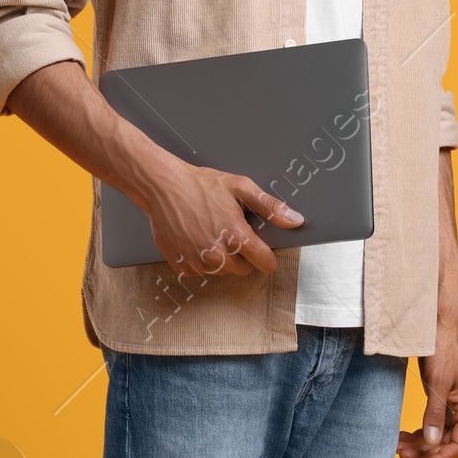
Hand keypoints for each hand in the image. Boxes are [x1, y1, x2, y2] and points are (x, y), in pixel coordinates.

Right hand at [139, 160, 303, 277]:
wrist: (162, 186)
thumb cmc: (200, 185)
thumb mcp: (240, 187)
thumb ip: (270, 207)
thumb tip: (295, 220)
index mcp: (236, 236)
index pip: (265, 263)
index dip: (266, 255)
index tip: (261, 248)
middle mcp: (217, 254)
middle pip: (244, 270)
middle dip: (242, 255)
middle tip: (229, 232)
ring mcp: (197, 262)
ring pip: (222, 272)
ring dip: (221, 258)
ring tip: (210, 233)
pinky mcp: (181, 266)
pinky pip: (201, 272)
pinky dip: (201, 260)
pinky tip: (195, 239)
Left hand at [398, 314, 457, 457]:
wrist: (440, 324)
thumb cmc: (442, 348)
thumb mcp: (437, 382)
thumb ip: (434, 414)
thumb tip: (430, 443)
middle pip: (447, 443)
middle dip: (424, 452)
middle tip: (398, 453)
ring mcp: (454, 404)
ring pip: (438, 435)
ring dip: (420, 443)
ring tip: (397, 445)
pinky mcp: (443, 398)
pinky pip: (434, 423)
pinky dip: (419, 431)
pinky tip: (403, 434)